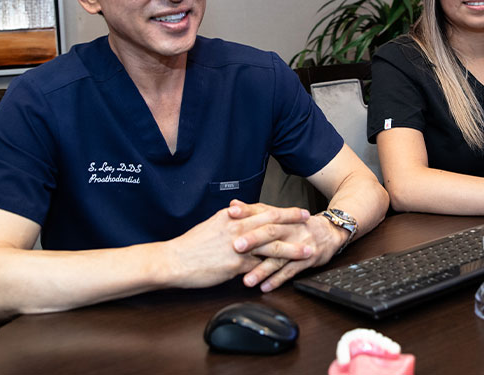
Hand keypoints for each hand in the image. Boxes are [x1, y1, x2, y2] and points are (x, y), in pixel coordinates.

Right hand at [162, 202, 311, 288]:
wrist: (173, 261)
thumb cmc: (191, 244)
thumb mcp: (212, 224)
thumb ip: (230, 219)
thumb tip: (241, 212)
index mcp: (232, 216)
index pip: (263, 211)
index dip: (282, 212)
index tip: (297, 212)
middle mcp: (237, 228)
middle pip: (271, 223)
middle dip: (293, 222)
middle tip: (310, 222)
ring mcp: (237, 247)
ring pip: (271, 245)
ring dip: (292, 248)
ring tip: (307, 250)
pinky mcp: (235, 265)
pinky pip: (259, 268)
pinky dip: (273, 270)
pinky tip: (286, 272)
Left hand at [230, 201, 345, 291]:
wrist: (329, 232)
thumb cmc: (299, 225)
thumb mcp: (279, 216)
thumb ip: (255, 212)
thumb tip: (233, 205)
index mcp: (281, 218)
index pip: (262, 212)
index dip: (247, 212)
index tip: (230, 214)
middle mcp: (290, 230)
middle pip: (271, 232)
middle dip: (254, 239)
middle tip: (236, 246)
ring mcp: (299, 245)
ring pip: (279, 257)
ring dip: (262, 269)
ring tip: (247, 280)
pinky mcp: (307, 260)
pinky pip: (291, 271)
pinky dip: (277, 280)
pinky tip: (265, 286)